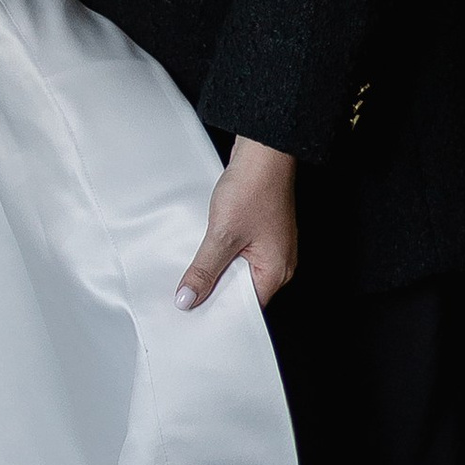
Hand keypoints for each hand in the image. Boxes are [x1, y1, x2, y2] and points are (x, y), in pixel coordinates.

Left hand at [177, 139, 297, 309]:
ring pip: (237, 270)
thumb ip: (204, 270)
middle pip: (241, 290)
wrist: (262, 151)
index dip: (218, 311)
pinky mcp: (260, 232)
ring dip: (215, 269)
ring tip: (193, 269)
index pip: (245, 307)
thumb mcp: (222, 234)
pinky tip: (204, 248)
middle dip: (214, 291)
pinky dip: (220, 253)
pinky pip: (238, 253)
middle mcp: (278, 263)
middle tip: (185, 293)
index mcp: (276, 271)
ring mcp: (270, 246)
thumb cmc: (254, 187)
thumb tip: (189, 298)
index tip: (193, 312)